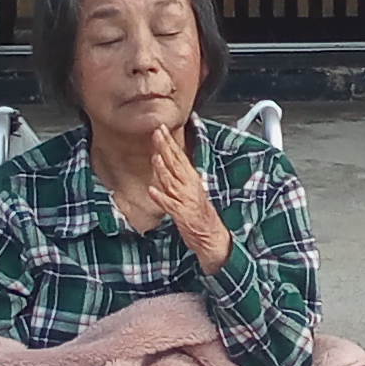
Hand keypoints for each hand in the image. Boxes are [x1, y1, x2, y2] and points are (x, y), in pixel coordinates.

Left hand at [149, 123, 232, 268]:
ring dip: (163, 170)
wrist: (212, 237)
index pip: (179, 157)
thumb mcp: (191, 191)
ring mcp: (186, 200)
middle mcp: (190, 187)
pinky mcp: (182, 215)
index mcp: (192, 180)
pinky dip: (161, 198)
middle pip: (176, 164)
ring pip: (172, 182)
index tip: (160, 129)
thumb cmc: (200, 214)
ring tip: (155, 157)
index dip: (169, 143)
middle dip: (166, 148)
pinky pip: (170, 205)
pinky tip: (152, 190)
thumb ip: (178, 177)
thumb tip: (167, 162)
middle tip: (157, 132)